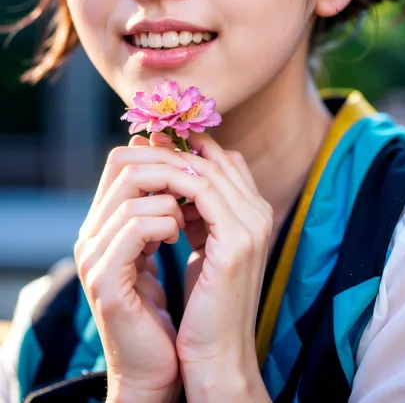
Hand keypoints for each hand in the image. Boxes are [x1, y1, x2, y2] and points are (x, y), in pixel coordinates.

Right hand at [74, 133, 191, 401]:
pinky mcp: (105, 280)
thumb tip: (180, 160)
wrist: (165, 366)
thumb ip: (167, 205)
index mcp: (105, 223)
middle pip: (122, 167)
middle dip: (169, 168)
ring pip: (130, 195)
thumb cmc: (175, 307)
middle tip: (199, 184)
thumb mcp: (172, 246)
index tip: (194, 164)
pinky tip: (180, 238)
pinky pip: (135, 227)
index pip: (120, 160)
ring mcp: (94, 256)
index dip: (160, 152)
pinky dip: (165, 224)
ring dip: (172, 202)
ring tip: (188, 222)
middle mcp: (92, 234)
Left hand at [170, 132, 272, 377]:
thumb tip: (174, 181)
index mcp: (256, 213)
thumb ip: (200, 214)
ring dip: (174, 159)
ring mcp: (254, 224)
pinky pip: (204, 191)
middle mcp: (260, 212)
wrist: (217, 354)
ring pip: (211, 169)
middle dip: (180, 146)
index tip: (157, 143)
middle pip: (220, 158)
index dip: (192, 148)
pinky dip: (177, 181)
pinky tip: (153, 186)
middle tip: (147, 138)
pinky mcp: (239, 240)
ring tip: (144, 155)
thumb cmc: (206, 306)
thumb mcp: (204, 249)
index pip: (227, 161)